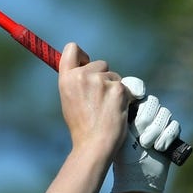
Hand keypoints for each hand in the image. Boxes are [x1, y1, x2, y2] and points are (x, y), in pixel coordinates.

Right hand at [58, 43, 129, 157]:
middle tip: (99, 99)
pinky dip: (124, 98)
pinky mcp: (118, 88)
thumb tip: (86, 69)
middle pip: (100, 63)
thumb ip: (76, 82)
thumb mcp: (69, 100)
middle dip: (104, 77)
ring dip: (114, 88)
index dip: (82, 55)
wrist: (94, 144)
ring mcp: (101, 81)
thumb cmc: (81, 126)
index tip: (86, 63)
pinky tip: (116, 111)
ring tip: (106, 108)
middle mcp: (82, 75)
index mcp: (66, 78)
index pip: (72, 49)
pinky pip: (126, 86)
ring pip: (114, 75)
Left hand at [111, 78, 181, 192]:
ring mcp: (159, 122)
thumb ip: (112, 111)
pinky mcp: (170, 132)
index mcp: (128, 108)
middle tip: (138, 134)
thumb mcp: (112, 130)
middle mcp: (144, 112)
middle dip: (145, 118)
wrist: (133, 174)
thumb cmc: (119, 153)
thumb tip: (109, 91)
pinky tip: (158, 147)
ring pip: (164, 113)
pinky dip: (166, 136)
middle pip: (151, 101)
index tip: (136, 95)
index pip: (135, 88)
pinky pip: (174, 125)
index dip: (136, 89)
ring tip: (145, 144)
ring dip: (155, 129)